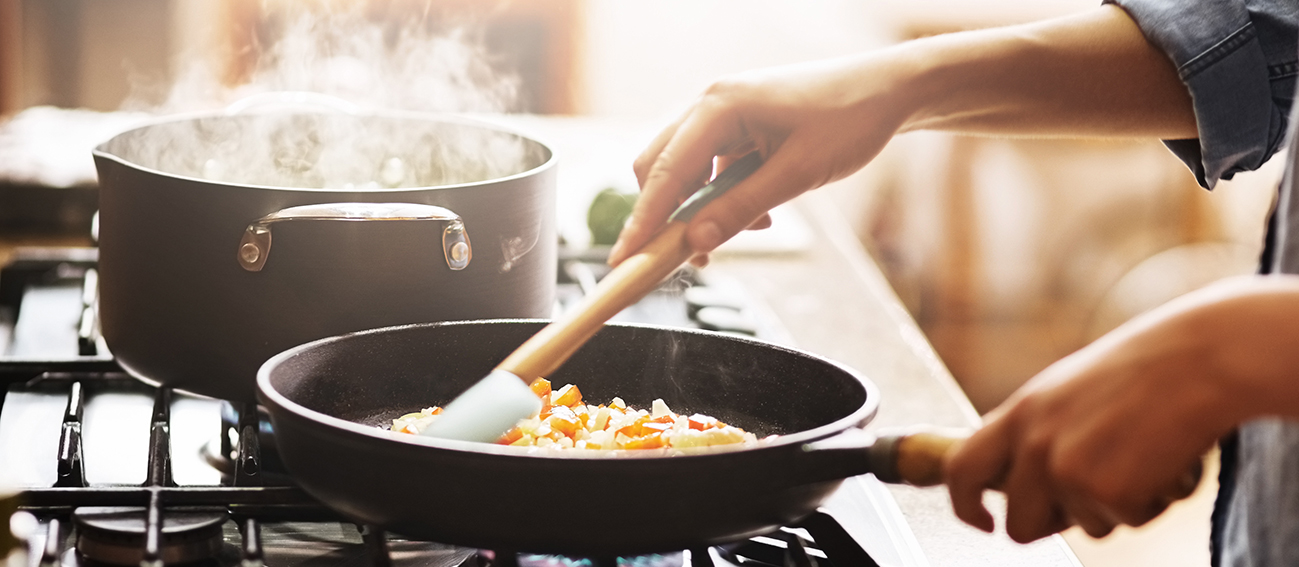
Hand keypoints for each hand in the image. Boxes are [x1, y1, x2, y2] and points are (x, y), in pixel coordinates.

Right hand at [608, 54, 915, 265]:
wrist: (888, 92)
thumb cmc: (850, 120)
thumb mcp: (796, 174)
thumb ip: (740, 208)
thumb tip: (695, 241)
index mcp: (719, 106)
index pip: (664, 173)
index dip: (642, 222)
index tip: (624, 260)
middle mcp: (711, 103)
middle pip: (661, 169)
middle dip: (669, 217)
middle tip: (687, 259)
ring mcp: (722, 113)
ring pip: (686, 171)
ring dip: (703, 209)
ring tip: (747, 231)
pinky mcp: (737, 126)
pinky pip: (711, 168)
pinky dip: (723, 196)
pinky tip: (760, 213)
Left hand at [944, 284, 1248, 542]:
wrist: (1200, 360)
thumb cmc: (1143, 371)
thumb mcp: (1066, 391)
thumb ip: (1037, 432)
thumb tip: (1016, 482)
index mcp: (1019, 413)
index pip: (961, 470)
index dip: (964, 505)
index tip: (982, 521)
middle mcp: (1034, 444)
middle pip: (1019, 524)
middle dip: (1052, 526)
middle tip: (1094, 496)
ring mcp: (1067, 471)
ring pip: (1084, 528)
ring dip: (1115, 506)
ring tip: (1142, 455)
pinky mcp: (1109, 493)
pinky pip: (1127, 523)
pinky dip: (1152, 503)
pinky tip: (1166, 461)